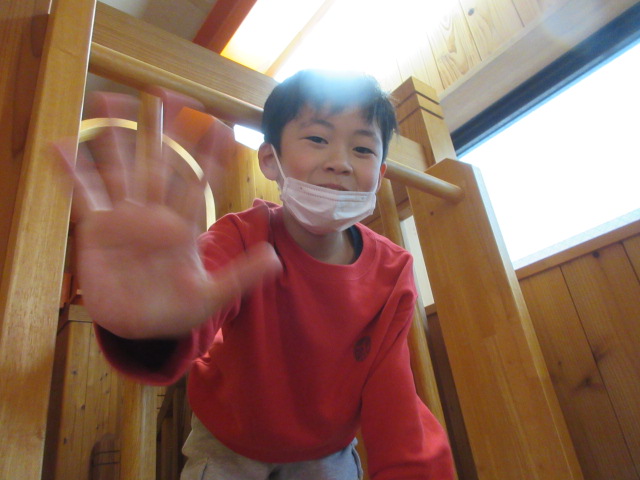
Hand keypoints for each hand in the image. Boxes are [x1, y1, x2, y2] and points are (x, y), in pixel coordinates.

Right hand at [57, 91, 280, 338]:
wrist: (141, 327)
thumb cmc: (176, 309)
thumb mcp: (211, 296)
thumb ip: (241, 276)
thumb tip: (275, 260)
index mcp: (183, 227)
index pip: (198, 182)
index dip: (209, 155)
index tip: (220, 125)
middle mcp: (154, 215)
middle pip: (159, 163)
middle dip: (163, 130)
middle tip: (164, 92)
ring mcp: (124, 219)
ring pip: (120, 169)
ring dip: (115, 137)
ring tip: (110, 101)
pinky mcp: (96, 230)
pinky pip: (83, 195)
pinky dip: (72, 172)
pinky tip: (62, 145)